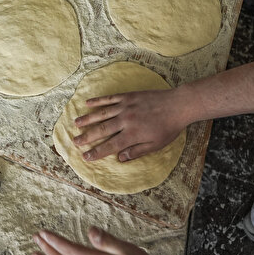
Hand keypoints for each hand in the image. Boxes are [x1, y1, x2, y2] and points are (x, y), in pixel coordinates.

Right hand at [72, 88, 186, 161]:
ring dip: (87, 119)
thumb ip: (136, 151)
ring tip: (76, 123)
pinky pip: (109, 99)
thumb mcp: (155, 145)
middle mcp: (126, 120)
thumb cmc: (168, 127)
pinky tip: (87, 103)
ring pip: (102, 113)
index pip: (110, 146)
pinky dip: (97, 101)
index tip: (85, 156)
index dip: (97, 152)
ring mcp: (125, 106)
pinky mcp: (127, 96)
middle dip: (87, 137)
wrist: (177, 105)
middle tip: (75, 142)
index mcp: (133, 135)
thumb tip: (120, 158)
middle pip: (102, 130)